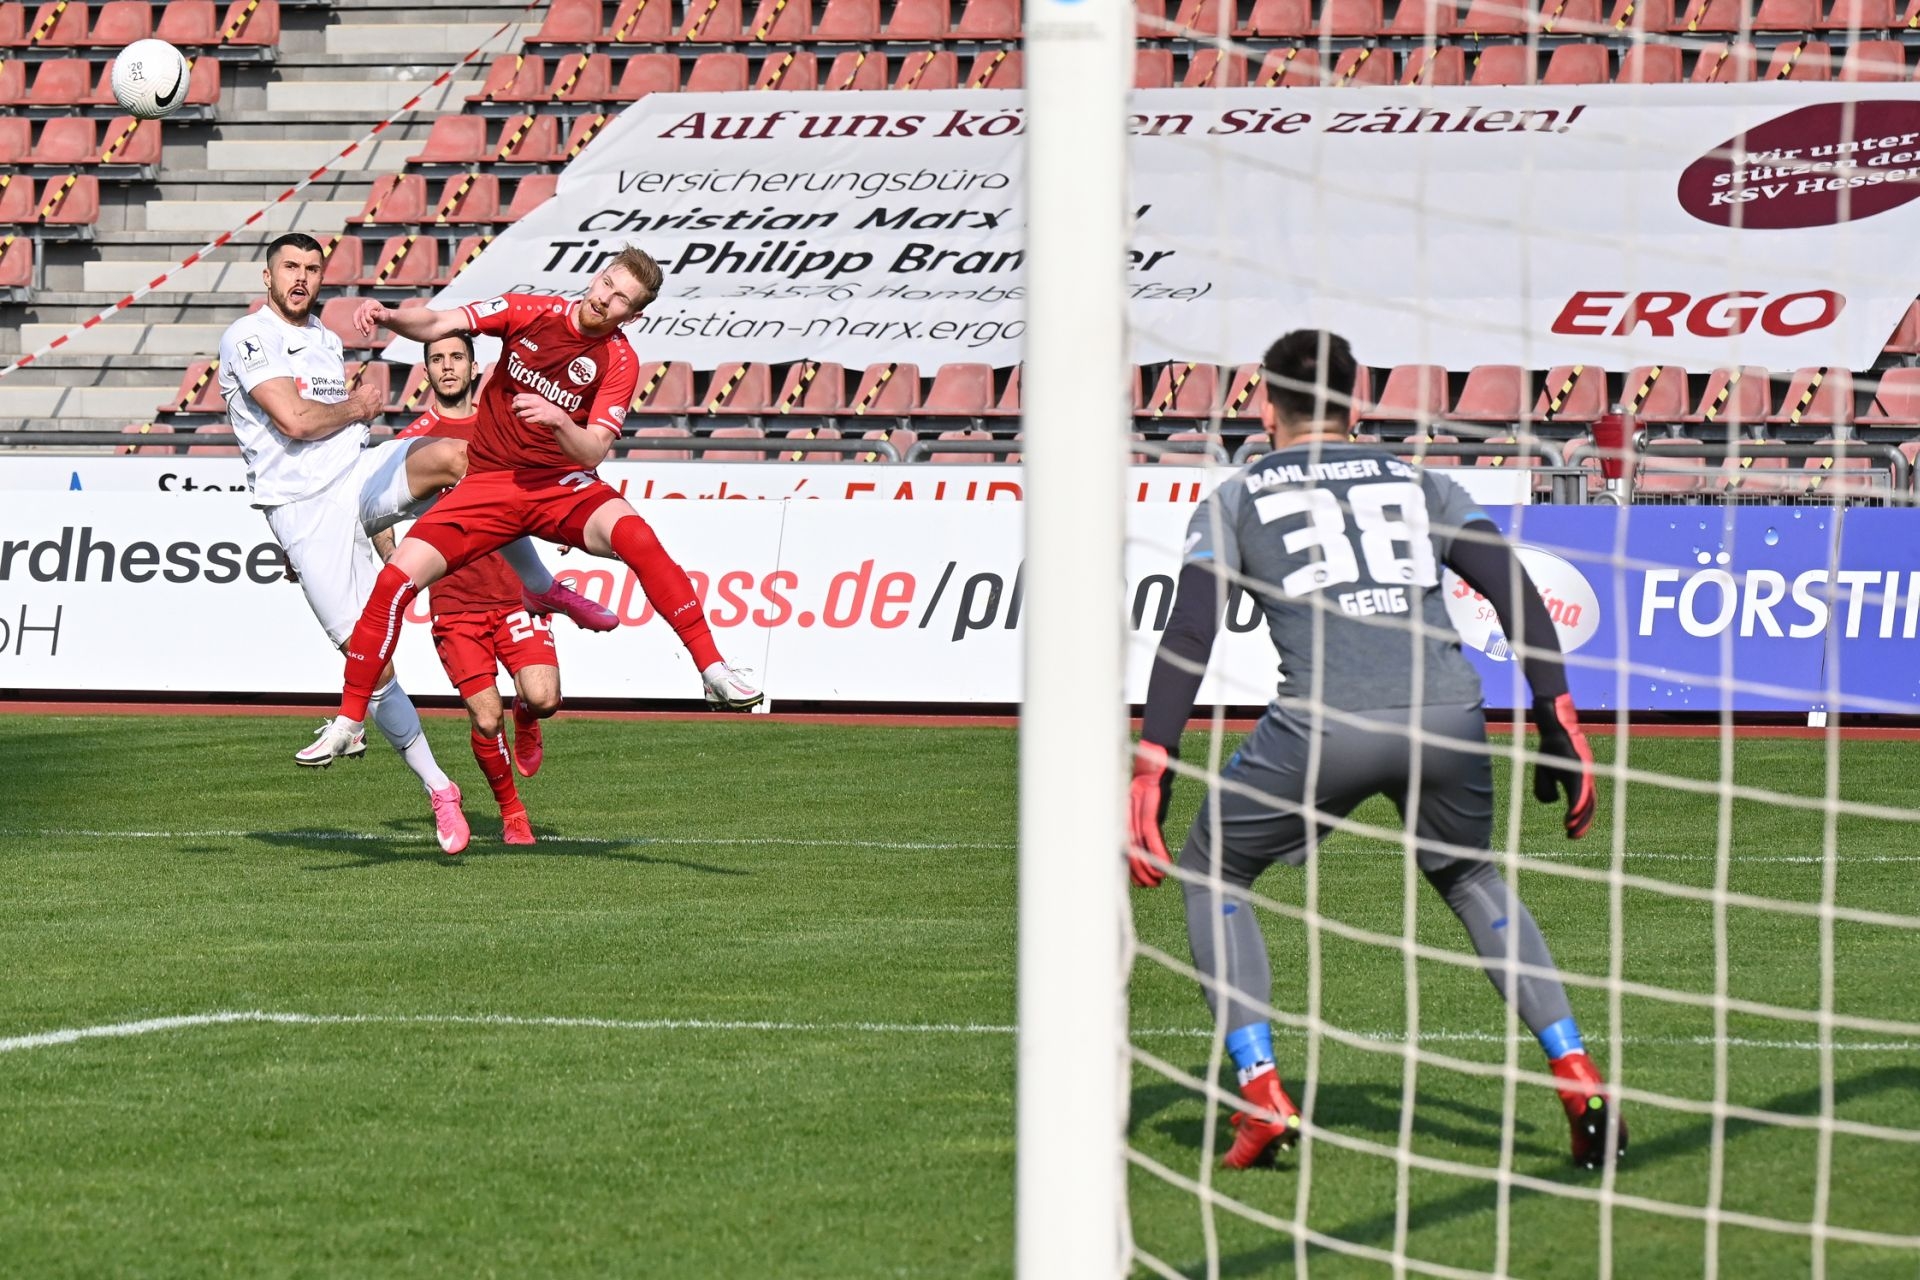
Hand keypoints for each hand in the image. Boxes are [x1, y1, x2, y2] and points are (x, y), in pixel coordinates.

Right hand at [347, 381, 384, 422]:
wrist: (357, 408)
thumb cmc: (354, 401)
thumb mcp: (354, 393)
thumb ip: (358, 392)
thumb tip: (355, 393)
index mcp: (370, 387)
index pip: (372, 388)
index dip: (368, 393)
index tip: (366, 396)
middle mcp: (377, 392)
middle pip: (377, 395)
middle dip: (373, 398)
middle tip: (367, 402)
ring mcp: (380, 400)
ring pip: (379, 402)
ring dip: (376, 404)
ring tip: (369, 408)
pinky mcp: (381, 408)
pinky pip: (381, 410)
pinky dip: (378, 411)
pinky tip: (374, 412)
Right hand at [353, 299, 389, 338]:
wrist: (383, 316)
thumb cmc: (385, 315)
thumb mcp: (385, 315)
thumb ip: (379, 314)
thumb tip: (372, 313)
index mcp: (372, 303)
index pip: (366, 309)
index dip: (367, 317)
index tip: (372, 323)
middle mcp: (365, 304)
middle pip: (361, 314)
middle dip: (364, 324)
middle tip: (368, 331)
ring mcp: (361, 309)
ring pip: (357, 318)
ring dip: (361, 327)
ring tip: (365, 335)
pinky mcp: (359, 314)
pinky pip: (356, 320)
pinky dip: (359, 327)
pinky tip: (363, 333)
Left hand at [513, 392, 569, 429]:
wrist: (556, 415)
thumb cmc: (544, 407)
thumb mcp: (537, 400)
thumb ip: (527, 399)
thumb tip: (515, 401)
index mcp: (534, 397)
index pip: (519, 396)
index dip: (515, 400)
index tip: (514, 402)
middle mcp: (535, 403)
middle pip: (519, 403)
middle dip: (514, 407)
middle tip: (514, 409)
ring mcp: (538, 411)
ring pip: (522, 413)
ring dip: (518, 415)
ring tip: (519, 416)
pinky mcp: (539, 418)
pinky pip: (528, 420)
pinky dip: (526, 420)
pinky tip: (528, 419)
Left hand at [1128, 741, 1176, 887]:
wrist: (1153, 758)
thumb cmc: (1149, 780)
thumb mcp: (1144, 804)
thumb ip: (1143, 822)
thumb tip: (1148, 841)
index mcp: (1125, 819)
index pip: (1125, 850)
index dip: (1130, 868)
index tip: (1138, 883)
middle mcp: (1127, 817)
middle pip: (1130, 852)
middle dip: (1139, 872)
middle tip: (1148, 887)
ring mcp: (1135, 813)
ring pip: (1139, 847)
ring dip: (1149, 867)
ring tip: (1157, 881)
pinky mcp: (1148, 807)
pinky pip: (1152, 834)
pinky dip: (1158, 851)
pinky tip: (1165, 864)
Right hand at [1532, 693, 1595, 838]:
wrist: (1553, 728)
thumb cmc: (1550, 749)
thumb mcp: (1545, 773)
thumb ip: (1546, 789)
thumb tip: (1553, 801)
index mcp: (1579, 780)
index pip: (1583, 803)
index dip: (1579, 818)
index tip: (1572, 832)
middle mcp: (1585, 778)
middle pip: (1588, 804)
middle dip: (1582, 822)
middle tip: (1574, 837)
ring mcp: (1584, 772)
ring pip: (1586, 799)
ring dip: (1580, 817)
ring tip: (1573, 830)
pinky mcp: (1579, 768)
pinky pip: (1580, 790)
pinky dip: (1578, 804)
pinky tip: (1573, 815)